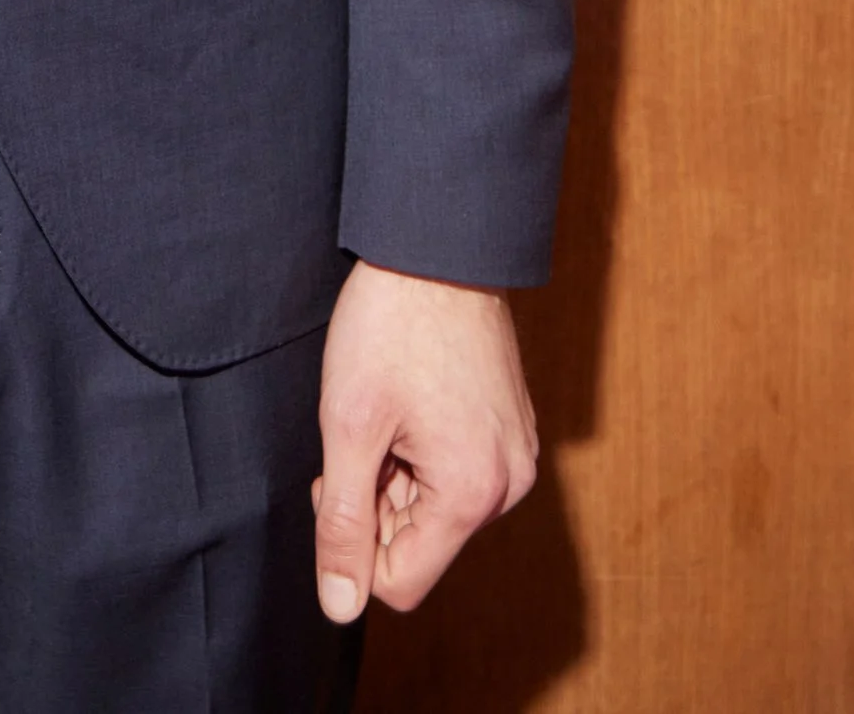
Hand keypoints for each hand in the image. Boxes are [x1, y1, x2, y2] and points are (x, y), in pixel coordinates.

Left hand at [312, 261, 537, 623]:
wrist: (437, 245)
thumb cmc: (390, 326)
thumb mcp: (348, 424)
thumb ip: (342, 524)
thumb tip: (339, 608)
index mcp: (472, 493)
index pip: (400, 583)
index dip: (353, 541)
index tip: (337, 475)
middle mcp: (508, 484)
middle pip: (419, 544)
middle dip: (377, 501)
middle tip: (359, 430)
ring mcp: (516, 454)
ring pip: (435, 508)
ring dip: (397, 473)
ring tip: (388, 407)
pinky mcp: (512, 429)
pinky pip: (458, 473)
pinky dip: (423, 451)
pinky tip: (412, 399)